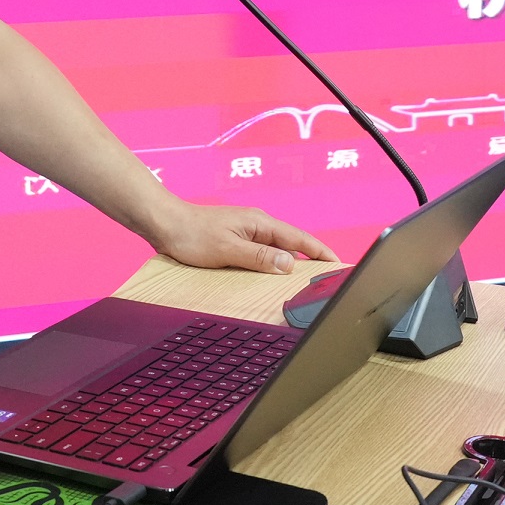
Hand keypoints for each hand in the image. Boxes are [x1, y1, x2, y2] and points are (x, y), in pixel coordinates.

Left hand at [147, 200, 336, 274]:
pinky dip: (273, 264)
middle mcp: (257, 225)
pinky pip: (263, 253)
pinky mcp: (236, 240)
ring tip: (307, 281)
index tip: (338, 263)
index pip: (299, 239)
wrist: (165, 224)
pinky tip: (273, 276)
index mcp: (260, 223)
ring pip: (277, 249)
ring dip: (292, 263)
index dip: (320, 252)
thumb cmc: (192, 234)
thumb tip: (289, 265)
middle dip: (312, 259)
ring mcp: (247, 232)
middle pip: (292, 244)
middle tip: (329, 278)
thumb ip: (259, 257)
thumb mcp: (228, 249)